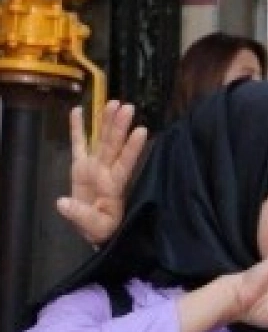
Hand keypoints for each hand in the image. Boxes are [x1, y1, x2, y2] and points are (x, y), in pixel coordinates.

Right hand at [57, 101, 147, 245]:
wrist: (94, 229)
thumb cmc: (103, 229)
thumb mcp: (95, 227)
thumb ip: (80, 216)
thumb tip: (62, 202)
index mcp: (114, 186)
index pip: (125, 164)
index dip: (132, 148)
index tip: (142, 131)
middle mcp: (106, 172)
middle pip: (114, 146)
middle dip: (120, 127)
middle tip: (128, 106)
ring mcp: (94, 167)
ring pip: (101, 141)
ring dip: (106, 122)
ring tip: (114, 102)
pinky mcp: (80, 167)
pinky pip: (79, 144)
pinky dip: (77, 128)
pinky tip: (78, 110)